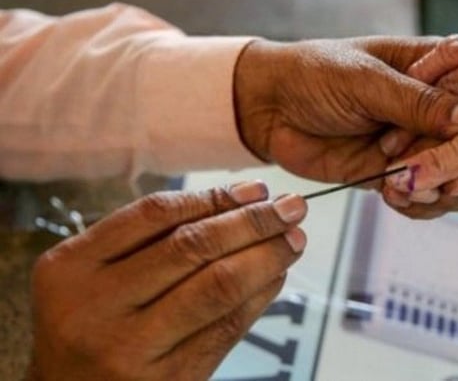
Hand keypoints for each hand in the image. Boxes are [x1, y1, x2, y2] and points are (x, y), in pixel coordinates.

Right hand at [28, 182, 306, 380]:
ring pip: (217, 287)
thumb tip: (243, 201)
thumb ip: (151, 238)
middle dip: (253, 222)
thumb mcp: (92, 274)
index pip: (155, 215)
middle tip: (291, 207)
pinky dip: (260, 296)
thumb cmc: (88, 324)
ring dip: (266, 257)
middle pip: (192, 247)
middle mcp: (97, 307)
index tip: (255, 189)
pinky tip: (276, 276)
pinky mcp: (169, 380)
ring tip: (293, 239)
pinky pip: (227, 328)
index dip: (214, 197)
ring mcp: (132, 348)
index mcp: (71, 268)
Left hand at [234, 37, 457, 188]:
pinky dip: (417, 205)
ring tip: (423, 191)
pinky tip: (399, 198)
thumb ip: (422, 103)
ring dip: (446, 191)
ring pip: (455, 177)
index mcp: (439, 70)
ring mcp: (416, 144)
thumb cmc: (314, 72)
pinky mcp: (393, 173)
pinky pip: (422, 197)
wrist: (264, 105)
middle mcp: (434, 110)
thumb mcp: (369, 80)